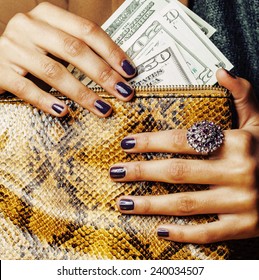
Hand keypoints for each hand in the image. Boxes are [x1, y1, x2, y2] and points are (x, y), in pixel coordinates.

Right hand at [0, 2, 135, 116]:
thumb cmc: (30, 51)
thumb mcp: (52, 41)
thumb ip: (76, 48)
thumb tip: (115, 69)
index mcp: (47, 15)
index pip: (87, 30)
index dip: (111, 51)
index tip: (130, 72)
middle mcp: (29, 26)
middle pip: (74, 50)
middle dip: (103, 74)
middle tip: (124, 93)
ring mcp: (12, 47)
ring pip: (54, 72)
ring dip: (83, 94)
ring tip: (104, 109)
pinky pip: (27, 89)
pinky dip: (48, 102)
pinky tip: (65, 113)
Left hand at [110, 68, 258, 243]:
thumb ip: (242, 95)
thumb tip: (221, 71)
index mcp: (239, 143)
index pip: (184, 140)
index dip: (152, 142)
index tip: (127, 144)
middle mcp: (239, 171)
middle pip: (178, 172)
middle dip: (141, 172)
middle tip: (115, 172)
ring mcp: (242, 202)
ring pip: (186, 204)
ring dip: (151, 204)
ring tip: (123, 203)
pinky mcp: (245, 226)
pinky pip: (208, 233)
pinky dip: (182, 233)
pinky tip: (158, 230)